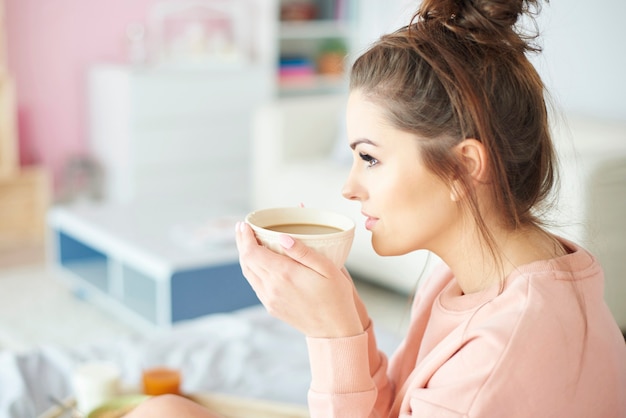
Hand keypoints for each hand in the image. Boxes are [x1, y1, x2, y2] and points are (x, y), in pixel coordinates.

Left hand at [235, 222, 363, 337]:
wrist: (335, 331)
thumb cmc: (336, 297)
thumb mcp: (328, 269)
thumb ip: (304, 252)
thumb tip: (282, 237)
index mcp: (285, 274)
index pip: (253, 252)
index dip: (245, 237)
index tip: (244, 224)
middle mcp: (272, 287)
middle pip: (247, 261)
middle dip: (242, 243)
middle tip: (242, 229)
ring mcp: (270, 299)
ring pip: (248, 274)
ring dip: (245, 257)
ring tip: (247, 243)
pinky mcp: (272, 307)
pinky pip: (256, 285)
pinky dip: (252, 270)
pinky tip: (258, 264)